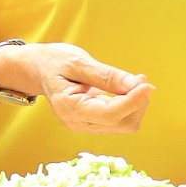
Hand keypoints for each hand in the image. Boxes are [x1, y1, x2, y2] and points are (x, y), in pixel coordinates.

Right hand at [0, 42, 153, 133]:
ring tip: (135, 81)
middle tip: (141, 78)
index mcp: (70, 108)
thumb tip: (135, 84)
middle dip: (137, 102)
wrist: (38, 69)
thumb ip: (106, 75)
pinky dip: (130, 105)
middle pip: (123, 123)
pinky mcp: (94, 122)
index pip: (111, 114)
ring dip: (137, 104)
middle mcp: (78, 123)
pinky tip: (128, 88)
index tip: (148, 85)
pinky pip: (120, 120)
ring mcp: (86, 125)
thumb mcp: (78, 62)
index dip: (133, 101)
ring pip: (125, 124)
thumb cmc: (54, 61)